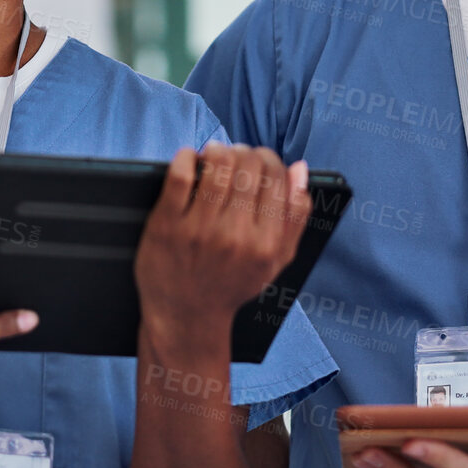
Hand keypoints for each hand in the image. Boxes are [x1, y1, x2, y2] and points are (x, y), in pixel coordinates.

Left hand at [134, 144, 308, 330]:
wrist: (187, 317)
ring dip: (218, 151)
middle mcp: (236, 235)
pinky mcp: (167, 225)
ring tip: (215, 155)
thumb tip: (300, 170)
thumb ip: (296, 218)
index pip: (276, 178)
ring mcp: (200, 229)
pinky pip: (180, 175)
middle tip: (237, 156)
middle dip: (245, 153)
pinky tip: (190, 160)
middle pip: (249, 166)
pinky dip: (187, 158)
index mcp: (266, 243)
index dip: (270, 160)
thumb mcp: (275, 261)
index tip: (260, 160)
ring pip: (217, 164)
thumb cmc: (232, 284)